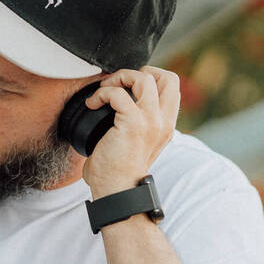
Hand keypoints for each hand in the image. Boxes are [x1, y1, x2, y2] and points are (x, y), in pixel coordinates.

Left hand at [81, 66, 179, 197]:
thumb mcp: (136, 143)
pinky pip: (118, 94)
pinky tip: (92, 104)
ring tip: (104, 92)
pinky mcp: (134, 124)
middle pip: (168, 77)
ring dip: (120, 78)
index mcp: (166, 125)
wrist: (117, 192)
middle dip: (140, 72)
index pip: (171, 87)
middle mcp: (164, 121)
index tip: (127, 88)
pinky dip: (102, 93)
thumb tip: (117, 104)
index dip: (150, 79)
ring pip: (145, 78)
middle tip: (119, 85)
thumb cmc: (118, 171)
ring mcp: (151, 121)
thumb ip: (137, 123)